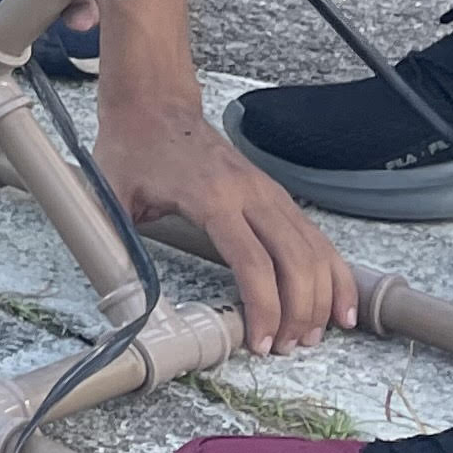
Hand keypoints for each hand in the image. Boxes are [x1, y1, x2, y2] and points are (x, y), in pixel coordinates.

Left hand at [93, 96, 355, 352]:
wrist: (154, 105)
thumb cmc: (133, 148)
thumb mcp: (112, 194)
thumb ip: (115, 241)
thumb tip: (118, 291)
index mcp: (212, 198)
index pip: (253, 262)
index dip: (263, 307)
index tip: (258, 342)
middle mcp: (251, 194)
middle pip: (295, 262)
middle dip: (297, 312)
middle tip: (284, 346)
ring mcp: (269, 193)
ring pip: (314, 251)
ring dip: (321, 297)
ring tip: (310, 335)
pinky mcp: (277, 195)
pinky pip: (316, 237)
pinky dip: (334, 272)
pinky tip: (340, 303)